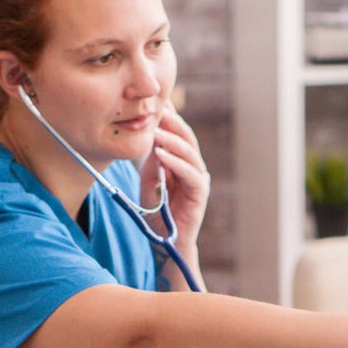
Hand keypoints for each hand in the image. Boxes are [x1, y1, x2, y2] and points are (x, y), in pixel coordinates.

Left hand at [140, 107, 209, 259]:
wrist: (167, 244)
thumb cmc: (158, 216)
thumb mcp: (148, 186)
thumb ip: (151, 166)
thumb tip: (151, 144)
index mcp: (182, 163)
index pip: (177, 135)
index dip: (168, 118)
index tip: (154, 102)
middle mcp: (193, 168)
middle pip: (187, 138)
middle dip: (173, 123)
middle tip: (158, 109)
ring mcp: (198, 180)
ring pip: (189, 153)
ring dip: (172, 140)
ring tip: (155, 131)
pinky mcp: (199, 194)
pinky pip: (189, 173)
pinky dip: (175, 162)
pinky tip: (161, 154)